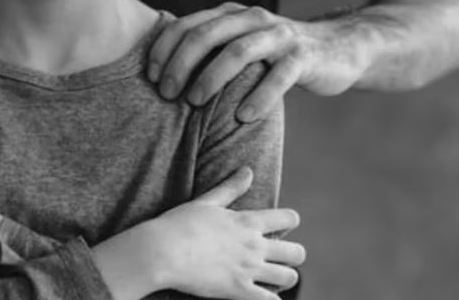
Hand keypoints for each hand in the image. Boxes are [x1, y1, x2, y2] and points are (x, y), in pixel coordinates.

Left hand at [148, 2, 368, 121]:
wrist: (336, 49)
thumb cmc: (274, 55)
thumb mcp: (238, 45)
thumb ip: (208, 52)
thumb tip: (159, 77)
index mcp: (230, 15)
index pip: (186, 25)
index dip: (163, 50)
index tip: (149, 78)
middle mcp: (252, 19)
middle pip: (207, 35)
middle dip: (180, 64)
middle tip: (165, 94)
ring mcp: (280, 36)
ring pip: (239, 51)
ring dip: (211, 77)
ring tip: (193, 103)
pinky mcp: (304, 57)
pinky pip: (279, 76)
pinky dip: (259, 97)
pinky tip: (242, 118)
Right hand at [150, 167, 304, 299]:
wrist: (161, 251)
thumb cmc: (179, 224)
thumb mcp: (207, 201)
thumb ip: (230, 187)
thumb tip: (248, 170)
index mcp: (247, 221)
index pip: (288, 219)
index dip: (290, 222)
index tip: (284, 225)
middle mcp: (254, 245)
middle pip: (296, 253)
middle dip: (294, 255)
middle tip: (282, 257)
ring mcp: (248, 269)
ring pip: (289, 278)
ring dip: (286, 278)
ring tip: (276, 278)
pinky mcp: (238, 291)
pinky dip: (271, 299)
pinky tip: (264, 296)